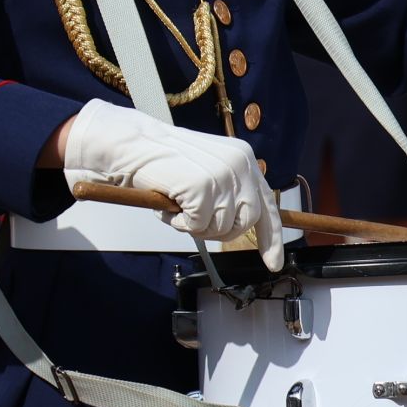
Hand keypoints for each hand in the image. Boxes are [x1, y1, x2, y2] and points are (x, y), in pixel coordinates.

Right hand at [61, 100, 283, 271]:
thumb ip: (228, 192)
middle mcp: (240, 165)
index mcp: (243, 160)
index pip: (267, 204)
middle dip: (221, 231)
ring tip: (179, 206)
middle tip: (195, 221)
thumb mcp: (207, 172)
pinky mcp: (203, 187)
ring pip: (221, 228)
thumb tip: (238, 223)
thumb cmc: (164, 162)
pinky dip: (180, 224)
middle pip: (246, 222)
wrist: (133, 145)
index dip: (271, 237)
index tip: (273, 262)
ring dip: (196, 227)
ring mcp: (223, 176)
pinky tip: (170, 205)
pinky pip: (197, 226)